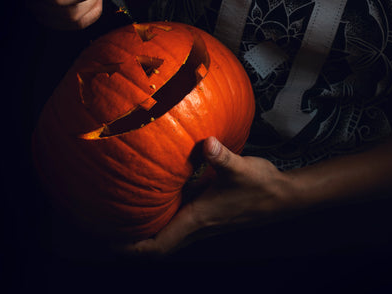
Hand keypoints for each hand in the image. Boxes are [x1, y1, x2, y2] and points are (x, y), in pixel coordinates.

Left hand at [120, 137, 296, 256]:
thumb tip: (206, 143)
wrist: (284, 197)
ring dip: (147, 232)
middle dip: (132, 243)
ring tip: (125, 215)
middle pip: (158, 246)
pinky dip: (163, 218)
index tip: (110, 241)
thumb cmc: (262, 185)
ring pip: (168, 236)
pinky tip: (158, 198)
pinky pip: (178, 223)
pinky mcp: (209, 215)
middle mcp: (197, 226)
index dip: (133, 248)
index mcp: (198, 220)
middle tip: (107, 228)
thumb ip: (222, 156)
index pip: (159, 246)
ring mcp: (204, 223)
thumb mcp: (241, 168)